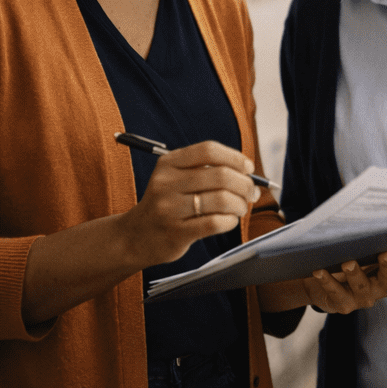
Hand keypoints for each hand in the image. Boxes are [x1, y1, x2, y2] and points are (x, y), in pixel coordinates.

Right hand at [117, 140, 260, 267]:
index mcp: (168, 163)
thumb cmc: (168, 204)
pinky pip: (215, 223)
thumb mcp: (177, 179)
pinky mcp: (176, 232)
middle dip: (244, 184)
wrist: (136, 237)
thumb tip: (249, 175)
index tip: (248, 168)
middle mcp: (166, 183)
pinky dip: (230, 221)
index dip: (235, 157)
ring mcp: (169, 208)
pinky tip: (229, 220)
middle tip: (250, 193)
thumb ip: (207, 171)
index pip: (209, 150)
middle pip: (221, 175)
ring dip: (240, 204)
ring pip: (221, 199)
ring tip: (240, 208)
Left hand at [260, 239, 386, 313]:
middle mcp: (382, 285)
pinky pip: (336, 293)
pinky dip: (327, 281)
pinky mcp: (344, 305)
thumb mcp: (365, 246)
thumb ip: (373, 233)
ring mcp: (364, 297)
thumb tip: (379, 203)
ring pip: (361, 287)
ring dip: (355, 274)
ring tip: (348, 262)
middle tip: (386, 253)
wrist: (323, 284)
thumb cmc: (351, 258)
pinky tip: (320, 270)